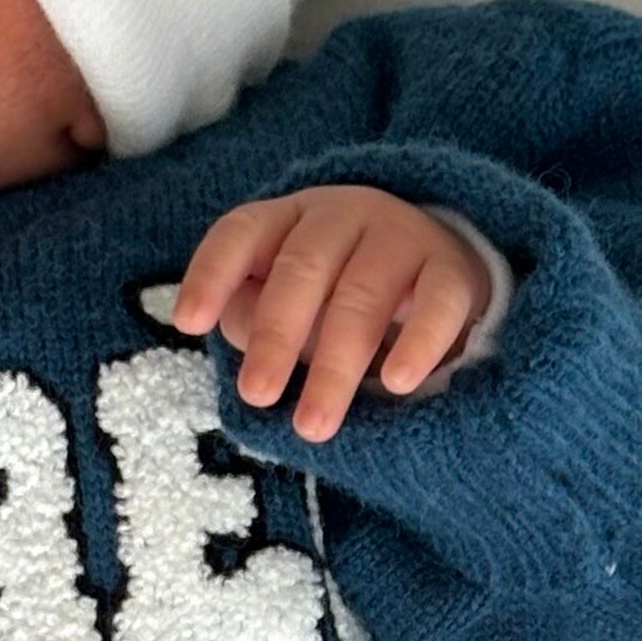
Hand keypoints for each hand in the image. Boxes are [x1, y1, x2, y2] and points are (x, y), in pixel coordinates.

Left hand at [166, 188, 489, 442]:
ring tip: (314, 424)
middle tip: (257, 394)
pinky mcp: (454, 272)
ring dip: (335, 363)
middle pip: (302, 269)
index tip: (188, 322)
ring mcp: (402, 237)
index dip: (212, 273)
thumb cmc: (342, 293)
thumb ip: (253, 314)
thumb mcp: (291, 302)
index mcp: (291, 219)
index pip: (242, 232)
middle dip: (275, 335)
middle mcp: (344, 216)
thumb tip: (234, 329)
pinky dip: (418, 342)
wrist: (442, 269)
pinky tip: (397, 383)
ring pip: (363, 295)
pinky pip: (437, 303)